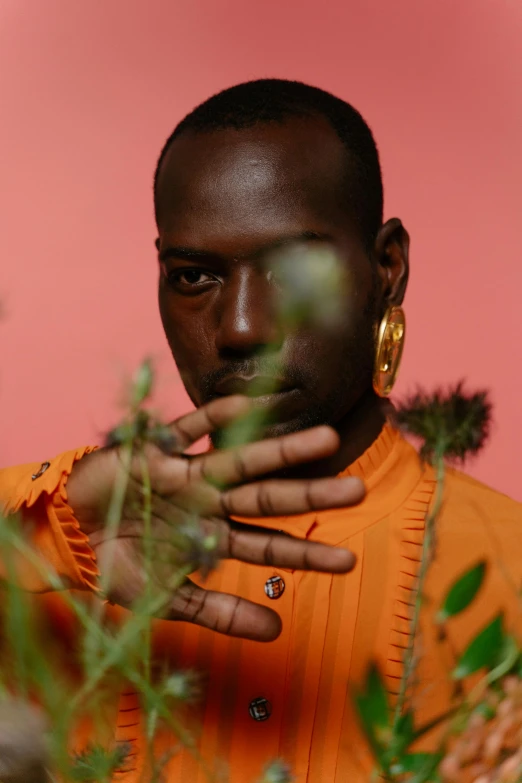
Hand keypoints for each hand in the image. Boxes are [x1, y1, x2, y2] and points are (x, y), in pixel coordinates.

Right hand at [67, 396, 363, 640]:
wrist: (68, 537)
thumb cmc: (119, 566)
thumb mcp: (168, 600)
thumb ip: (219, 613)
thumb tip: (278, 631)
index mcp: (213, 537)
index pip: (269, 546)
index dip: (307, 554)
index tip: (348, 561)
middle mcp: (210, 503)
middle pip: (268, 498)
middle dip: (311, 495)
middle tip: (359, 489)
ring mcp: (187, 476)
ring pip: (241, 461)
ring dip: (282, 451)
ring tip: (328, 439)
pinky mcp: (157, 452)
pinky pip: (189, 431)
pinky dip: (212, 418)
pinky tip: (247, 403)